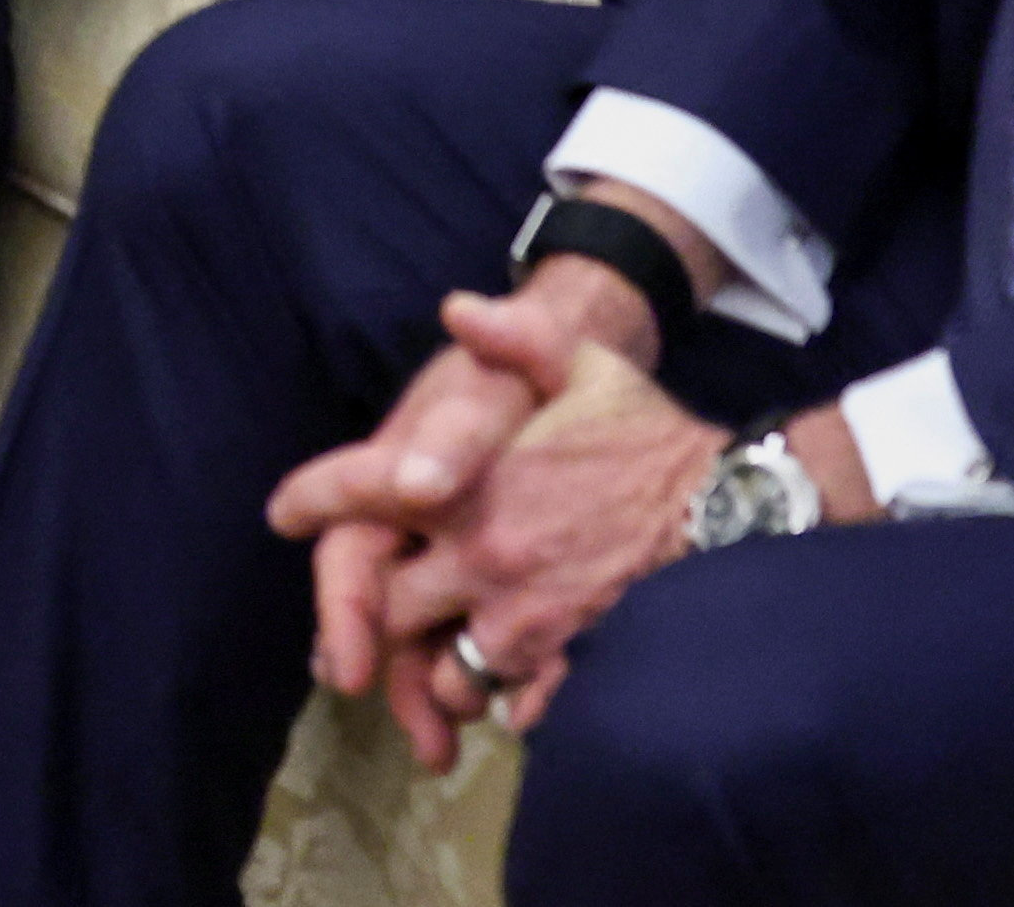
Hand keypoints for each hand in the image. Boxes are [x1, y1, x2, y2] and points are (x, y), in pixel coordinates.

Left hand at [315, 325, 733, 765]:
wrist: (728, 508)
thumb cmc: (647, 434)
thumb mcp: (583, 364)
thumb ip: (513, 335)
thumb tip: (456, 307)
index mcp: (469, 491)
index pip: (362, 494)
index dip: (313, 501)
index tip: (284, 513)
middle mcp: (481, 564)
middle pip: (384, 608)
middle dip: (373, 607)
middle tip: (377, 599)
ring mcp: (521, 624)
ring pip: (441, 669)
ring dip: (435, 660)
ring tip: (441, 640)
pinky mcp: (564, 666)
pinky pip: (508, 705)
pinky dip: (500, 697)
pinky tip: (505, 673)